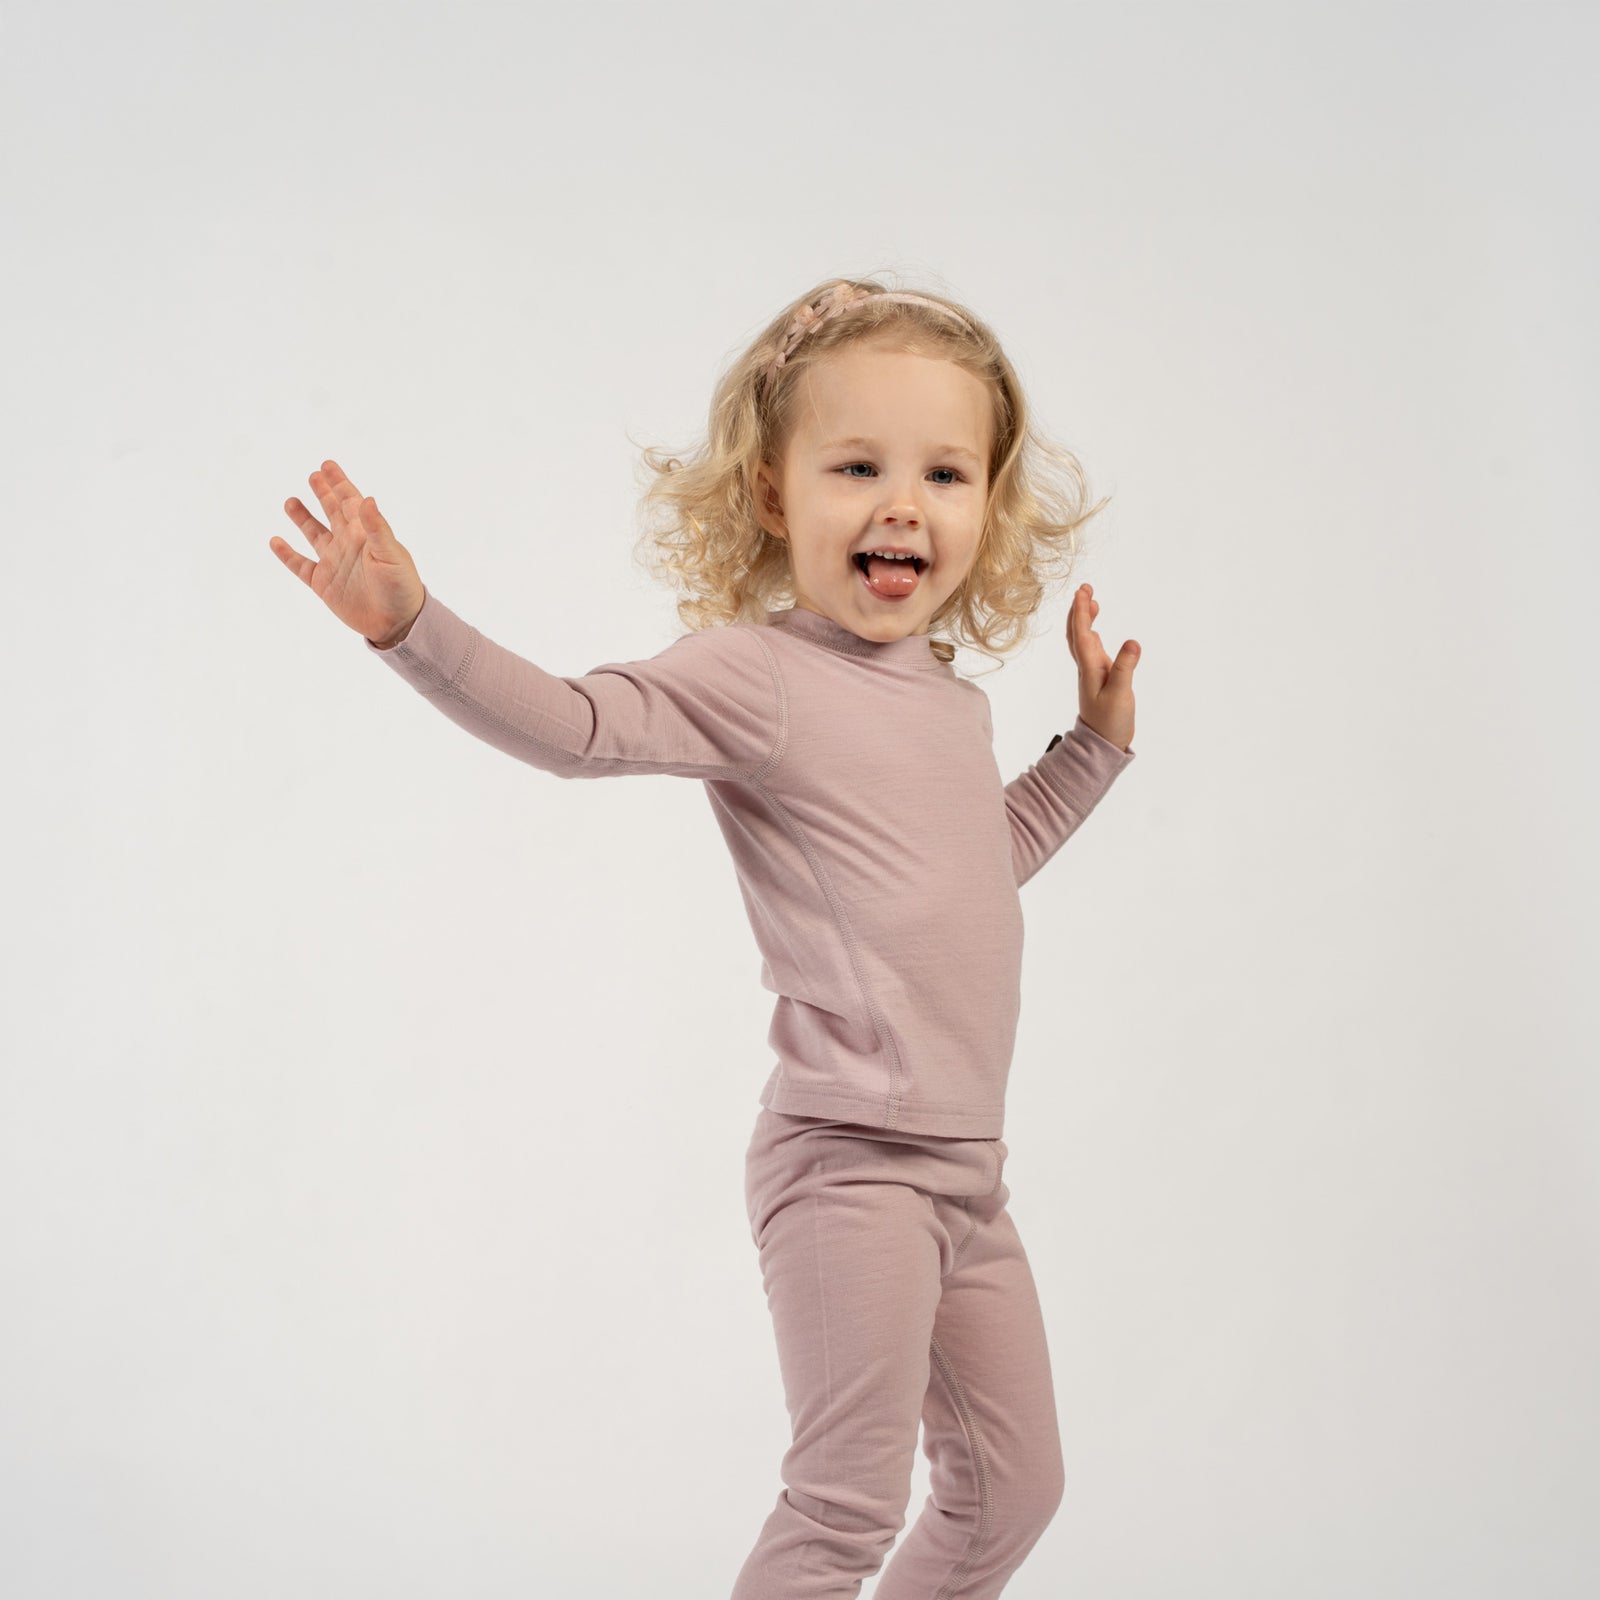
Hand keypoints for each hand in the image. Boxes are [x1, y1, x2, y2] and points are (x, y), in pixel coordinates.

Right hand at [271, 460, 426, 646]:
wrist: (397, 623)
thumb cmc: (401, 587)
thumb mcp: (392, 555)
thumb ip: (377, 527)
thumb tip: (366, 499)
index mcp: (365, 534)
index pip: (350, 501)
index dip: (339, 483)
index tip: (327, 465)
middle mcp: (348, 544)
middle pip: (332, 512)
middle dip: (323, 493)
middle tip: (313, 476)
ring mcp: (334, 562)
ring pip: (313, 534)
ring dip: (302, 518)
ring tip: (290, 502)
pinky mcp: (323, 583)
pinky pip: (300, 565)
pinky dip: (287, 554)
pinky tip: (275, 541)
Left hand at [1067, 583, 1138, 750]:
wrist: (1102, 744)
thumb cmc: (1110, 723)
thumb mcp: (1120, 695)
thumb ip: (1126, 669)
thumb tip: (1132, 642)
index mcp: (1090, 668)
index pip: (1082, 634)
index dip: (1081, 612)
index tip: (1084, 591)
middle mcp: (1087, 667)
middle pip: (1077, 633)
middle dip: (1079, 610)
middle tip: (1086, 588)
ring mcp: (1092, 672)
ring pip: (1082, 640)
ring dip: (1084, 620)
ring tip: (1091, 602)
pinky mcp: (1099, 679)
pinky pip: (1090, 651)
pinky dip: (1090, 635)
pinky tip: (1094, 631)